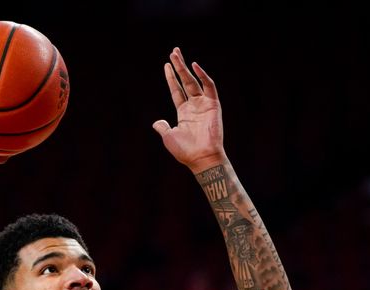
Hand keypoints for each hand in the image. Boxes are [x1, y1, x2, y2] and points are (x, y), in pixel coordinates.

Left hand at [153, 48, 226, 172]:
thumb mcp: (169, 137)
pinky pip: (209, 87)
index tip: (166, 65)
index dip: (171, 78)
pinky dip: (203, 76)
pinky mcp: (213, 105)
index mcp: (184, 113)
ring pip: (194, 81)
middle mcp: (194, 106)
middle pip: (185, 81)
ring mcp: (204, 105)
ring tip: (177, 54)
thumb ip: (162, 127)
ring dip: (186, 68)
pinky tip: (194, 66)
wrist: (200, 158)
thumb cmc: (185, 150)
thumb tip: (156, 122)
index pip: (177, 90)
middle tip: (174, 51)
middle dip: (179, 67)